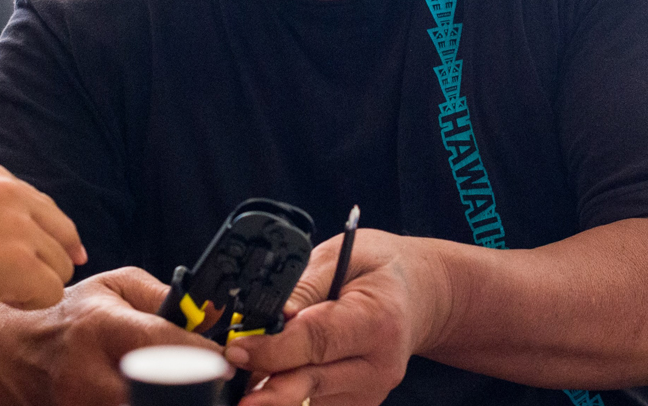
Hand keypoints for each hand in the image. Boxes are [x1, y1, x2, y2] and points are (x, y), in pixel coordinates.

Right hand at [0, 163, 88, 326]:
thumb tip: (54, 240)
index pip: (45, 207)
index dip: (45, 239)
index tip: (33, 260)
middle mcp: (11, 193)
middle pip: (63, 233)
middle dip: (48, 261)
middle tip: (18, 283)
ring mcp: (18, 226)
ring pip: (61, 265)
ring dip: (35, 284)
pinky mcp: (21, 262)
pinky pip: (53, 291)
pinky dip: (32, 304)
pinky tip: (1, 301)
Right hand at [0, 267, 224, 405]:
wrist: (4, 355)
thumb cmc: (64, 318)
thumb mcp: (110, 287)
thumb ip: (162, 296)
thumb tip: (209, 316)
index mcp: (99, 328)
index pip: (165, 346)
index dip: (206, 359)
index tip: (229, 365)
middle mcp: (88, 374)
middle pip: (158, 395)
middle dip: (193, 394)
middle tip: (212, 389)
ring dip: (169, 400)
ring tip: (185, 392)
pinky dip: (146, 403)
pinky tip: (153, 396)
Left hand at [223, 229, 449, 405]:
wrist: (417, 296)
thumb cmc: (378, 271)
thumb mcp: (340, 257)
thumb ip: (302, 286)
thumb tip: (267, 314)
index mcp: (377, 321)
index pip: (316, 342)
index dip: (271, 349)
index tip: (237, 349)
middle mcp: (379, 364)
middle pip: (308, 380)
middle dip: (263, 379)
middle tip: (230, 372)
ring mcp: (371, 389)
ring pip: (308, 396)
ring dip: (272, 385)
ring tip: (251, 363)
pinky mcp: (361, 402)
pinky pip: (315, 401)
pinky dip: (290, 388)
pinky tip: (276, 372)